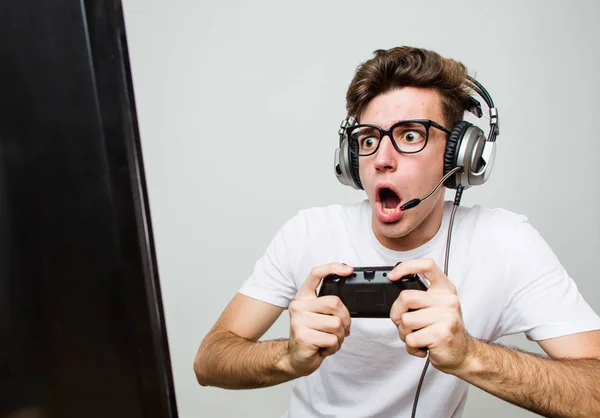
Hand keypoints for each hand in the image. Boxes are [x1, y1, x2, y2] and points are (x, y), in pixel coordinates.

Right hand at [286, 263, 352, 376]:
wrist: (296, 358)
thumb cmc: (311, 336)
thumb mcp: (318, 316)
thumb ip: (328, 306)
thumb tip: (346, 302)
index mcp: (303, 297)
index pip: (316, 274)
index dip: (332, 268)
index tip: (348, 270)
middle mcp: (298, 306)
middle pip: (334, 303)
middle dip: (345, 320)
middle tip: (341, 330)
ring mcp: (299, 321)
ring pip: (336, 324)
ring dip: (339, 337)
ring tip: (328, 340)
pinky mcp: (303, 337)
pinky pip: (332, 340)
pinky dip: (334, 348)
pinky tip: (323, 348)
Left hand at [388, 259, 471, 373]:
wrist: (463, 354)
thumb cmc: (444, 330)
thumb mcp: (436, 307)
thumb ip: (420, 297)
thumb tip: (395, 289)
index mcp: (445, 290)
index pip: (427, 265)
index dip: (406, 267)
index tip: (392, 276)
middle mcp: (448, 300)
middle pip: (405, 297)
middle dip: (397, 314)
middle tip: (405, 324)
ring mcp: (446, 317)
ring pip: (405, 321)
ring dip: (404, 334)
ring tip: (417, 336)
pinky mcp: (441, 335)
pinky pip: (411, 339)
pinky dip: (411, 347)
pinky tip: (422, 346)